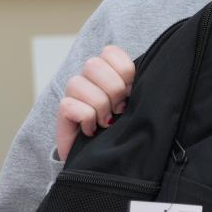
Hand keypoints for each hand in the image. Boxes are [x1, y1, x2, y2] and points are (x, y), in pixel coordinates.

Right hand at [54, 45, 135, 160]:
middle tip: (119, 109)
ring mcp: (73, 93)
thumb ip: (139, 87)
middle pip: (94, 65)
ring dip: (100, 107)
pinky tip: (91, 129)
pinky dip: (87, 120)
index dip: (125, 71)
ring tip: (106, 122)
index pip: (110, 52)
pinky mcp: (63, 111)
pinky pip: (72, 106)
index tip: (131, 91)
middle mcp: (87, 78)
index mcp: (107, 71)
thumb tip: (148, 78)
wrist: (103, 159)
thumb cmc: (122, 129)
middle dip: (113, 90)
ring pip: (80, 84)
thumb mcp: (136, 105)